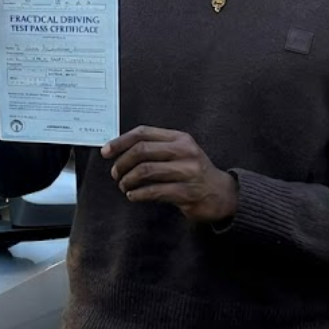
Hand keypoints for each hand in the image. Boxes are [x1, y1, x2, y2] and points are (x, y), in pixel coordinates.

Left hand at [102, 126, 237, 222]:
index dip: (120, 141)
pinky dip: (138, 194)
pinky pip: (154, 191)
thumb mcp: (179, 152)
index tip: (106, 152)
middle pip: (142, 151)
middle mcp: (185, 151)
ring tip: (124, 186)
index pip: (143, 133)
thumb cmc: (193, 172)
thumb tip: (118, 149)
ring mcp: (188, 172)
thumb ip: (155, 148)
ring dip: (128, 180)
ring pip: (146, 171)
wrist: (222, 194)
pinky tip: (132, 196)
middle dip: (122, 163)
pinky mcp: (187, 192)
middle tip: (115, 174)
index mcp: (180, 138)